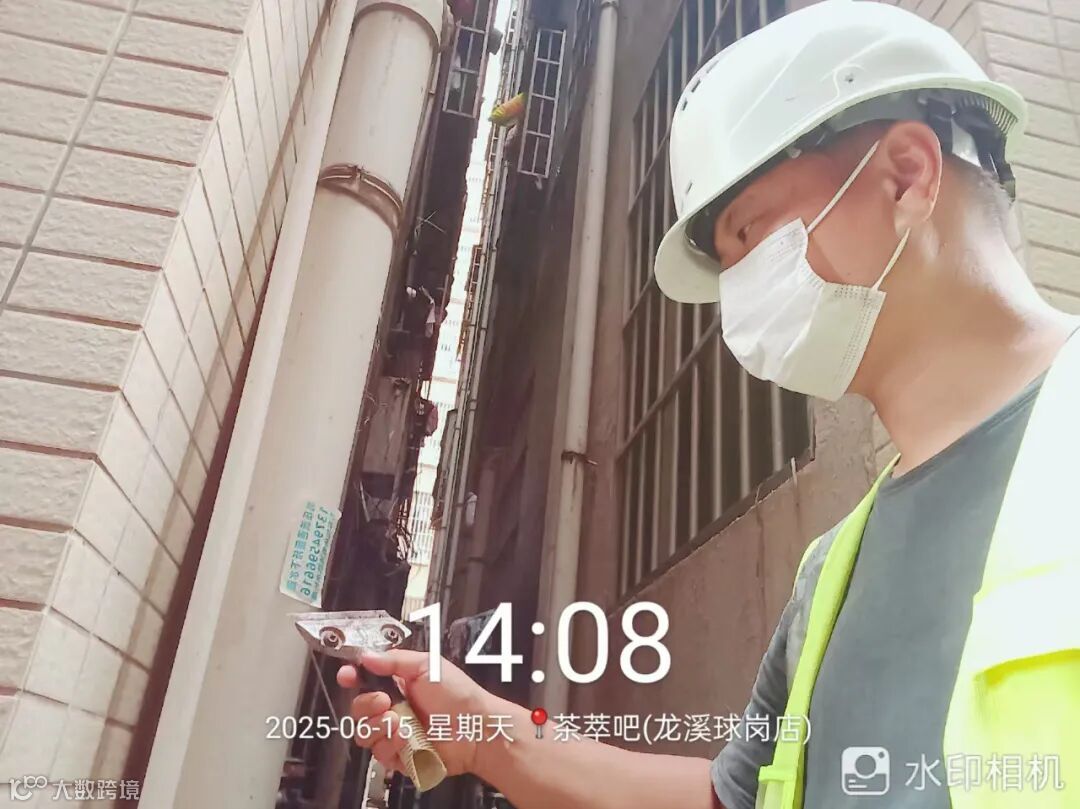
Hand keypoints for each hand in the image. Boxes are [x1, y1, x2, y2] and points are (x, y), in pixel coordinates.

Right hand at [338, 650, 496, 776]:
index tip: (347, 676)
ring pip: (365, 733)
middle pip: (358, 708)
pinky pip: (380, 754)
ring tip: (400, 723)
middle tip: (385, 701)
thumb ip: (394, 660)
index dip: (351, 677)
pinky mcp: (399, 756)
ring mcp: (395, 734)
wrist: (476, 728)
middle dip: (367, 704)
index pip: (364, 680)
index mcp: (398, 684)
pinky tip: (408, 739)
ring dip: (379, 727)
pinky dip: (392, 746)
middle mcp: (393, 709)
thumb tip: (366, 655)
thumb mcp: (427, 666)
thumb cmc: (458, 694)